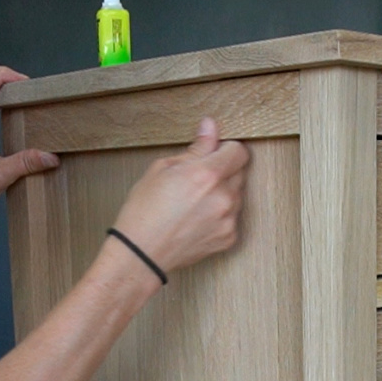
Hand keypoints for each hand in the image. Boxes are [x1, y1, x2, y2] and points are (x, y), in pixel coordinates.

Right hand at [108, 118, 249, 275]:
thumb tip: (210, 127)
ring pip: (237, 195)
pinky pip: (233, 217)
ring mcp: (229, 220)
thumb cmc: (145, 211)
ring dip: (223, 193)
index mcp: (207, 174)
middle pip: (240, 172)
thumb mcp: (163, 169)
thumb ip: (195, 148)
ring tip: (195, 202)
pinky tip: (198, 219)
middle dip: (223, 171)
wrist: (141, 254)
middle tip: (197, 180)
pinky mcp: (229, 238)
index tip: (215, 153)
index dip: (226, 149)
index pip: (239, 151)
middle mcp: (224, 197)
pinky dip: (220, 215)